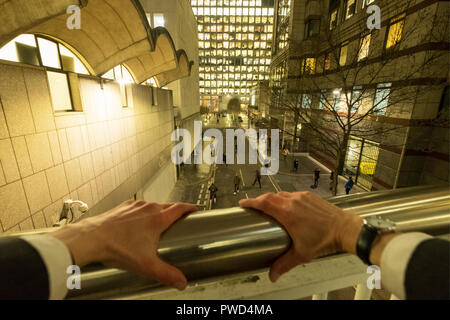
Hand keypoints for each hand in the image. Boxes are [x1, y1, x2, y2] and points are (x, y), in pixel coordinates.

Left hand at [49, 200, 196, 289]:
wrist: (91, 239)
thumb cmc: (117, 248)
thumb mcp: (146, 265)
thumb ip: (167, 274)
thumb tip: (182, 282)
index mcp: (157, 219)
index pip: (180, 208)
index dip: (189, 208)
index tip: (194, 210)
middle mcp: (147, 208)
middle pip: (167, 206)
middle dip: (175, 212)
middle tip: (178, 221)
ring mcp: (134, 206)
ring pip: (151, 206)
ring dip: (157, 213)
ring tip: (156, 225)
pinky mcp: (122, 207)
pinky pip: (137, 208)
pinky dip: (141, 214)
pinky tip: (136, 225)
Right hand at [239, 191, 362, 281]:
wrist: (345, 229)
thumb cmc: (325, 240)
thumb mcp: (301, 254)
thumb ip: (284, 264)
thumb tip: (272, 275)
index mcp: (287, 213)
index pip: (263, 203)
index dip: (251, 202)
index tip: (243, 203)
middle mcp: (293, 201)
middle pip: (270, 196)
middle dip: (259, 200)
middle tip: (253, 205)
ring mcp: (302, 197)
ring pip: (282, 194)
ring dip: (273, 199)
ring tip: (269, 206)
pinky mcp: (310, 196)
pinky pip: (293, 195)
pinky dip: (286, 199)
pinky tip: (288, 207)